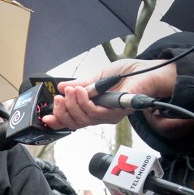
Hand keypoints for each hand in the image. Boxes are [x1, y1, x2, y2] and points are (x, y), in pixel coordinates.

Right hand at [42, 59, 175, 130]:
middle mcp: (100, 116)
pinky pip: (94, 113)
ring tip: (71, 90)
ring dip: (73, 104)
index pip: (73, 119)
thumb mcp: (97, 77)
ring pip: (82, 119)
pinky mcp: (115, 114)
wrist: (148, 71)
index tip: (45, 117)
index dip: (58, 120)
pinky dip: (84, 103)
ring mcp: (107, 116)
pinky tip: (80, 91)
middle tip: (58, 98)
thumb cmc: (128, 73)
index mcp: (94, 109)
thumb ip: (80, 84)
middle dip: (62, 112)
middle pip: (75, 123)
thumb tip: (61, 86)